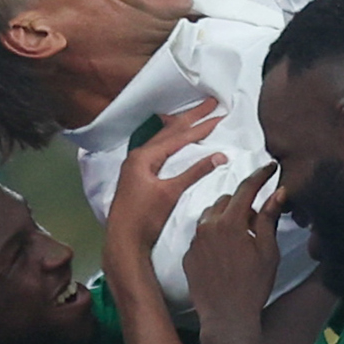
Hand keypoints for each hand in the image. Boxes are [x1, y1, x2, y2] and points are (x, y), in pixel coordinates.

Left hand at [107, 101, 225, 257]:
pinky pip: (159, 151)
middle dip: (191, 117)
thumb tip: (220, 155)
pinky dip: (172, 142)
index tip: (219, 115)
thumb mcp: (171, 193)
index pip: (178, 137)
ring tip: (195, 115)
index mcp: (144, 157)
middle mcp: (138, 157)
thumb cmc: (144, 218)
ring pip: (163, 140)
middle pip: (169, 132)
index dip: (201, 126)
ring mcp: (136, 167)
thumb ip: (195, 172)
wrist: (123, 241)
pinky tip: (177, 142)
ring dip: (180, 128)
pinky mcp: (139, 177)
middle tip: (210, 102)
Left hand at [185, 164, 285, 324]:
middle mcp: (208, 226)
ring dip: (226, 217)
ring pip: (211, 215)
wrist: (226, 317)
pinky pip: (202, 235)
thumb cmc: (253, 285)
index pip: (247, 188)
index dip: (261, 175)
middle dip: (244, 202)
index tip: (270, 167)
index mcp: (231, 222)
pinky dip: (214, 236)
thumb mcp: (268, 251)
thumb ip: (269, 219)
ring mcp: (195, 241)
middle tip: (258, 220)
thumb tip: (277, 193)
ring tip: (241, 236)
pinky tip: (226, 253)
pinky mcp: (188, 255)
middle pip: (228, 199)